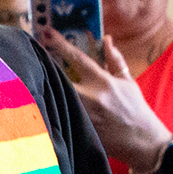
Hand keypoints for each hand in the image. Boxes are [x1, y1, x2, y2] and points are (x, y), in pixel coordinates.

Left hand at [38, 27, 171, 172]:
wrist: (141, 141)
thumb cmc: (135, 108)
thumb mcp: (128, 82)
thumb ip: (115, 60)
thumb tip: (106, 40)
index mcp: (103, 82)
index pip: (78, 58)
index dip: (61, 44)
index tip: (47, 32)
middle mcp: (90, 98)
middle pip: (58, 78)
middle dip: (44, 67)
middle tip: (31, 55)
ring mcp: (82, 115)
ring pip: (56, 97)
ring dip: (45, 86)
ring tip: (32, 76)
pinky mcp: (78, 130)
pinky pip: (60, 115)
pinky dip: (51, 107)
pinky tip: (40, 102)